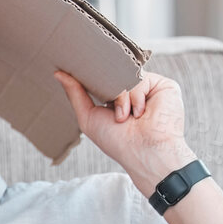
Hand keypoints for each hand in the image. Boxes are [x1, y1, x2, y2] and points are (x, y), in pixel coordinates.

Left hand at [53, 68, 196, 194]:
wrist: (144, 152)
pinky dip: (135, 97)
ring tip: (125, 117)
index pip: (104, 77)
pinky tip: (139, 113)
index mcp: (117, 98)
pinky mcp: (164, 87)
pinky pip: (142, 78)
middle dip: (107, 86)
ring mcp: (149, 88)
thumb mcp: (88, 117)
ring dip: (121, 98)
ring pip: (127, 74)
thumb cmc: (117, 141)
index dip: (94, 76)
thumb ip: (75, 94)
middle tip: (107, 104)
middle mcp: (133, 91)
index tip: (82, 72)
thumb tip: (58, 73)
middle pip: (115, 71)